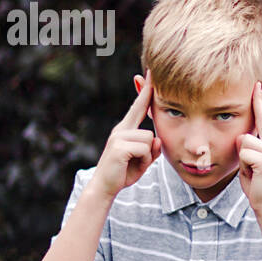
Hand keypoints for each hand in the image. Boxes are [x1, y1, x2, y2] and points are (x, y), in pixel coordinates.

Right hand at [91, 68, 161, 199]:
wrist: (104, 188)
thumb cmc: (123, 173)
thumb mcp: (143, 161)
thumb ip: (152, 149)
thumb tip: (157, 140)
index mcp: (125, 130)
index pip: (138, 106)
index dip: (146, 90)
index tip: (151, 73)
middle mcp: (121, 130)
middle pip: (147, 125)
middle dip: (147, 132)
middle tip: (135, 152)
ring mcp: (119, 137)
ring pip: (149, 139)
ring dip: (147, 156)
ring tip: (133, 164)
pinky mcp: (119, 146)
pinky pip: (144, 148)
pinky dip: (144, 161)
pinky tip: (131, 165)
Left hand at [238, 81, 261, 216]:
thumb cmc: (257, 186)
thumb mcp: (251, 163)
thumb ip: (249, 149)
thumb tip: (243, 137)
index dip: (260, 103)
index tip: (257, 86)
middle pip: (248, 132)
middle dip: (248, 134)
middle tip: (255, 105)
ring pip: (243, 142)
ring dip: (241, 159)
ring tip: (250, 171)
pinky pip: (244, 154)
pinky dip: (243, 166)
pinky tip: (252, 175)